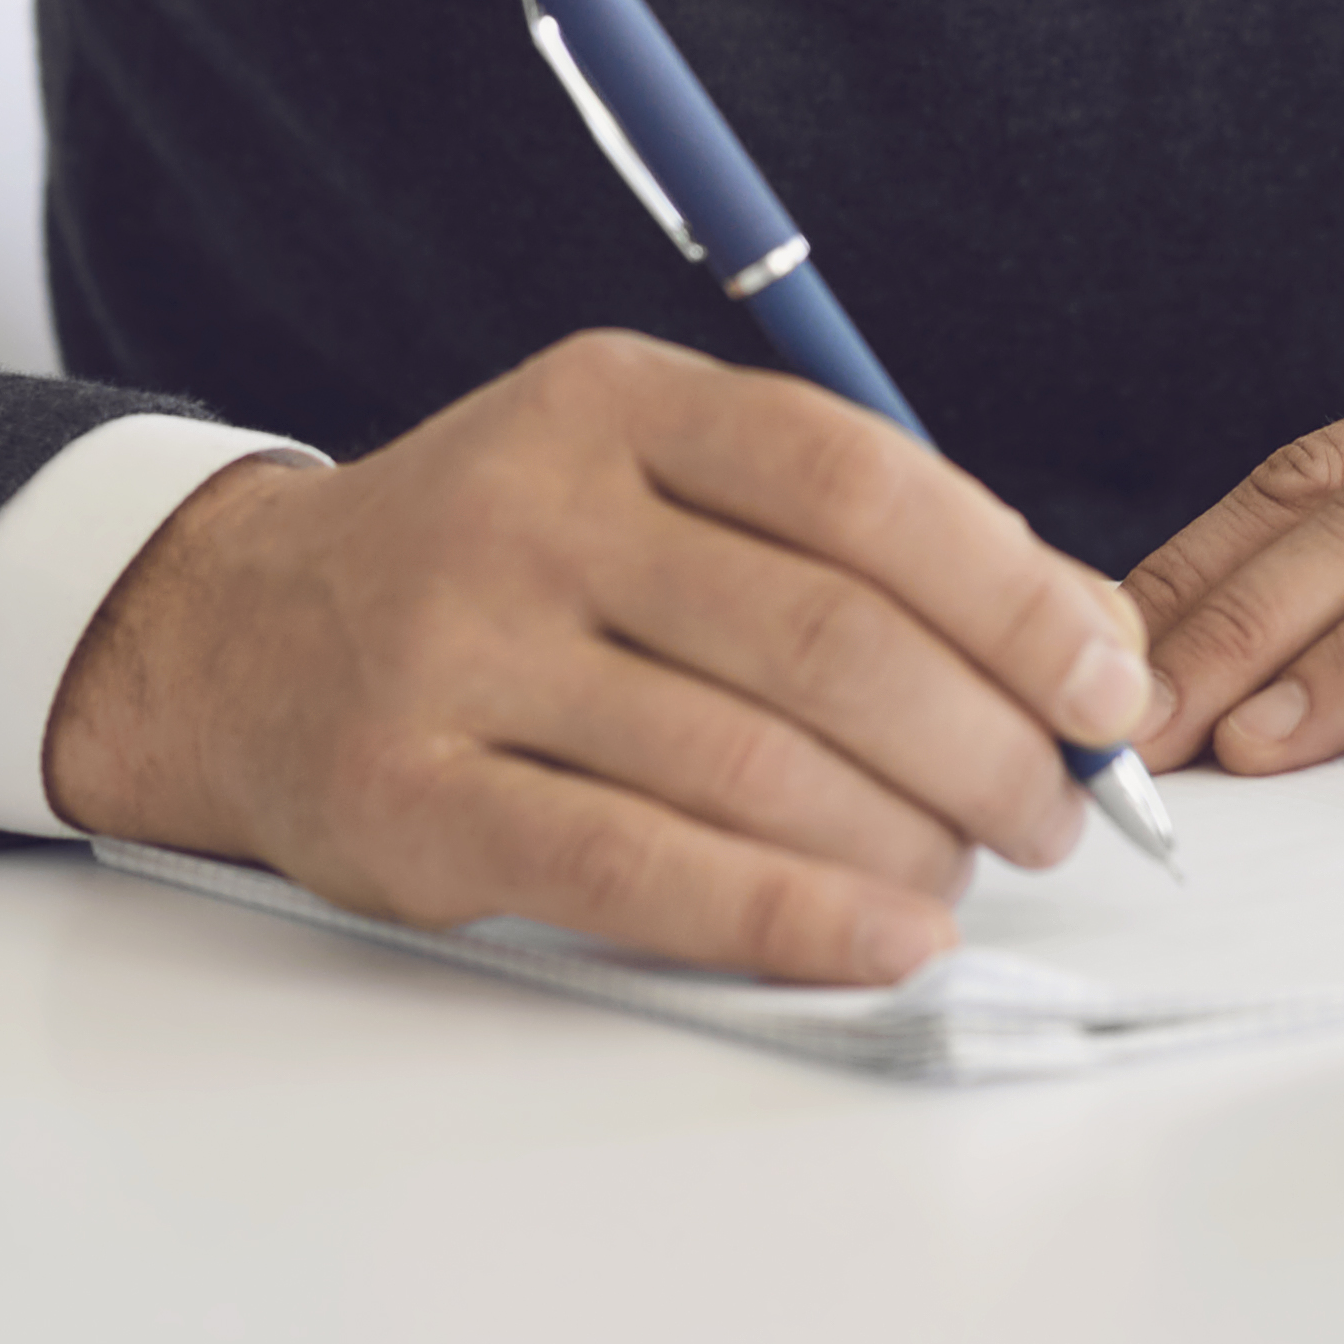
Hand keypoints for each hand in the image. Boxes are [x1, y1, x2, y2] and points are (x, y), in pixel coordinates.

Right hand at [40, 327, 1154, 985]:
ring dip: (904, 839)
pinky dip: (789, 916)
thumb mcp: (654, 484)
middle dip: (982, 738)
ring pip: (747, 761)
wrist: (237, 638)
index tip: (1105, 682)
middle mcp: (534, 509)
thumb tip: (1085, 642)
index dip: (1009, 587)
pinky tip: (885, 941)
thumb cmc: (506, 567)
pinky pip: (639, 871)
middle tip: (1049, 809)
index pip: (856, 480)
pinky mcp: (411, 801)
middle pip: (821, 632)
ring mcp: (460, 652)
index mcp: (615, 402)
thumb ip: (850, 541)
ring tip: (968, 873)